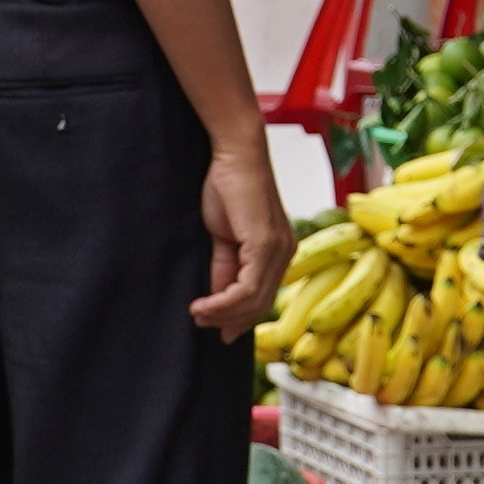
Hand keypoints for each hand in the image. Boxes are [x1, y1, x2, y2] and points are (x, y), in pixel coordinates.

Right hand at [194, 139, 290, 334]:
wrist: (235, 154)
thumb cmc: (227, 186)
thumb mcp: (223, 236)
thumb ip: (225, 266)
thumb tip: (216, 297)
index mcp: (279, 250)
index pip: (263, 295)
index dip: (240, 317)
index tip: (217, 330)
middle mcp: (285, 252)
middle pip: (260, 303)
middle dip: (230, 320)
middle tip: (203, 324)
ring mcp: (279, 249)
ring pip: (254, 300)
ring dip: (223, 313)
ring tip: (198, 314)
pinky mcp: (266, 244)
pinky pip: (248, 287)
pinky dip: (223, 301)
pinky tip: (203, 304)